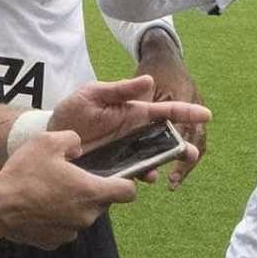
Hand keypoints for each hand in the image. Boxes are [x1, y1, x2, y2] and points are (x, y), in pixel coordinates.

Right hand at [0, 130, 137, 248]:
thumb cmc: (24, 174)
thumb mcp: (48, 141)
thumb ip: (72, 139)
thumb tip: (78, 148)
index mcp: (92, 192)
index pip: (128, 192)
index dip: (125, 182)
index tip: (112, 176)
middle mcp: (87, 216)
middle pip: (101, 202)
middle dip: (90, 190)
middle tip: (67, 177)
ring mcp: (71, 231)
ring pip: (82, 214)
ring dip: (72, 204)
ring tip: (48, 191)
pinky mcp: (55, 241)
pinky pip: (64, 226)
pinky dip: (56, 217)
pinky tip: (39, 206)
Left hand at [48, 74, 210, 182]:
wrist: (51, 136)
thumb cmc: (73, 110)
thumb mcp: (93, 93)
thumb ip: (119, 90)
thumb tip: (148, 81)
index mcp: (134, 113)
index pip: (164, 112)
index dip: (185, 112)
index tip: (206, 114)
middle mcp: (135, 134)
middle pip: (166, 139)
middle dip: (183, 145)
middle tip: (193, 152)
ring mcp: (127, 152)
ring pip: (154, 158)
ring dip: (166, 163)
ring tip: (172, 168)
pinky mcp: (116, 167)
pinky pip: (135, 173)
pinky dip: (144, 175)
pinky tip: (147, 176)